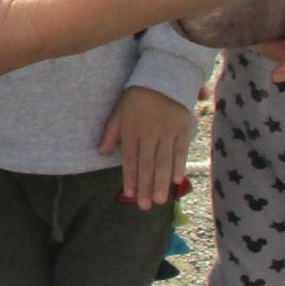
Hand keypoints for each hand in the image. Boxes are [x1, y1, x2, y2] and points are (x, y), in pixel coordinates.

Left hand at [97, 86, 194, 208]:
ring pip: (164, 161)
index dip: (130, 177)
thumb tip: (101, 152)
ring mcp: (167, 132)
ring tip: (160, 200)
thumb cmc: (136, 98)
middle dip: (146, 186)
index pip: (130, 158)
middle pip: (147, 164)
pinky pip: (181, 151)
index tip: (130, 195)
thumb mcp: (118, 112)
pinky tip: (176, 181)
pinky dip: (179, 166)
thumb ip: (111, 133)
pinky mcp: (183, 130)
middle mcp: (149, 133)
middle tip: (145, 206)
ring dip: (161, 182)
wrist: (163, 79)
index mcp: (132, 130)